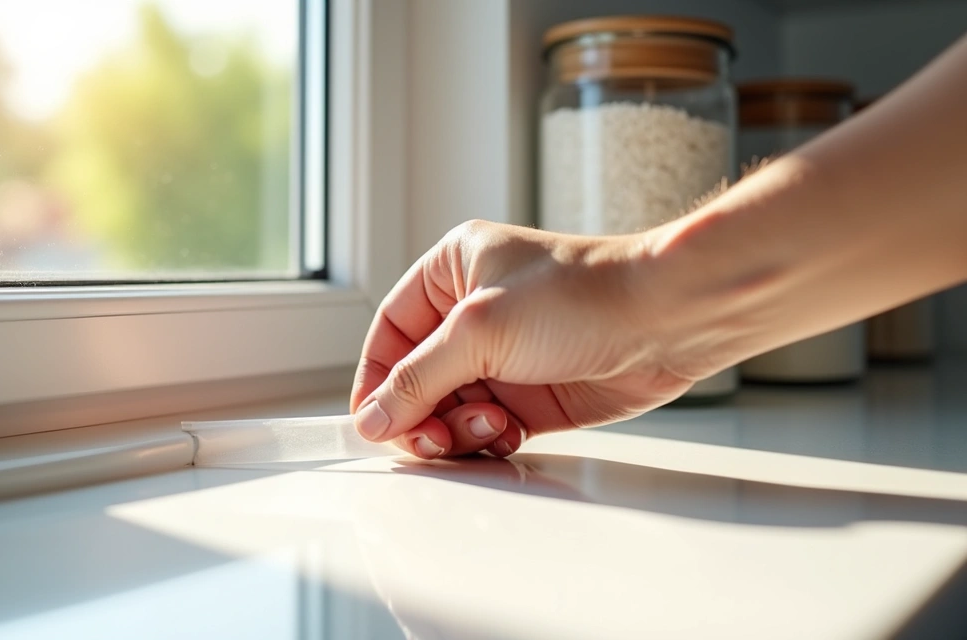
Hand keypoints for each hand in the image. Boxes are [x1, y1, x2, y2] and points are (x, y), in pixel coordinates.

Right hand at [349, 220, 694, 458]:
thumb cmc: (586, 293)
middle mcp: (473, 314)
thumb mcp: (481, 329)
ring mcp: (503, 356)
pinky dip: (489, 438)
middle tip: (432, 436)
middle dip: (420, 413)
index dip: (376, 380)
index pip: (389, 334)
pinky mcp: (532, 394)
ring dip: (459, 429)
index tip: (372, 420)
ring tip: (492, 422)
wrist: (669, 319)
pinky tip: (510, 429)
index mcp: (451, 272)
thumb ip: (418, 378)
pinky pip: (486, 429)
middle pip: (415, 381)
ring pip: (449, 411)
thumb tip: (374, 416)